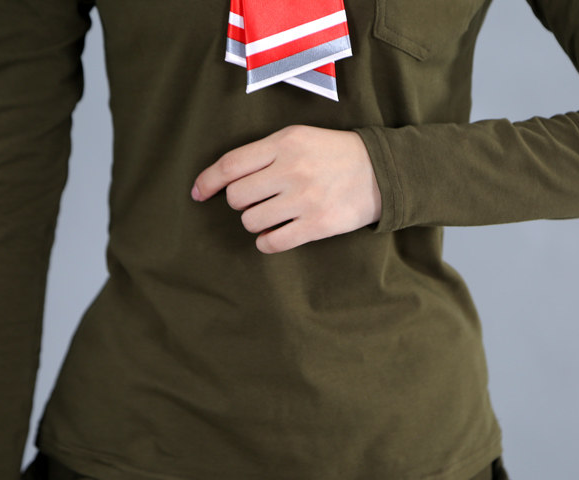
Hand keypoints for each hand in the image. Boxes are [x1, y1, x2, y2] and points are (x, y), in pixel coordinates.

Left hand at [191, 125, 381, 253]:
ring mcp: (305, 199)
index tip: (198, 193)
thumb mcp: (299, 137)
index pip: (230, 165)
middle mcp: (292, 170)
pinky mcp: (317, 225)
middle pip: (237, 197)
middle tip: (257, 200)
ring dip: (254, 222)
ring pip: (251, 221)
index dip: (207, 181)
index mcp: (285, 143)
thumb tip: (222, 181)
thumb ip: (263, 153)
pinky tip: (274, 234)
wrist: (381, 172)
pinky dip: (266, 242)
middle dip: (240, 202)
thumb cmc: (334, 154)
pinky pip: (273, 242)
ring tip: (272, 215)